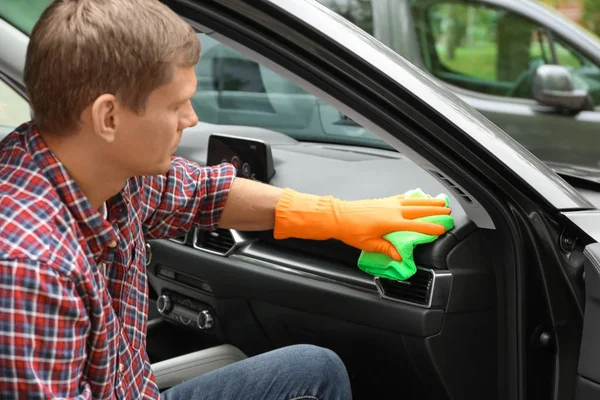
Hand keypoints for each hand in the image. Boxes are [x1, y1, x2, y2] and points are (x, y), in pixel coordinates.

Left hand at [274, 190, 450, 259]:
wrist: (338, 216)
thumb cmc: (351, 230)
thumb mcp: (369, 244)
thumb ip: (386, 249)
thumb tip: (399, 256)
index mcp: (390, 222)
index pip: (416, 226)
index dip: (430, 228)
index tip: (442, 228)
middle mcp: (392, 210)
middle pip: (419, 210)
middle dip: (435, 211)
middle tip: (448, 212)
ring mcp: (388, 203)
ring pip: (414, 202)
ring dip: (428, 202)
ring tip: (441, 202)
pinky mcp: (384, 200)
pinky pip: (403, 198)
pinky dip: (414, 197)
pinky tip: (419, 197)